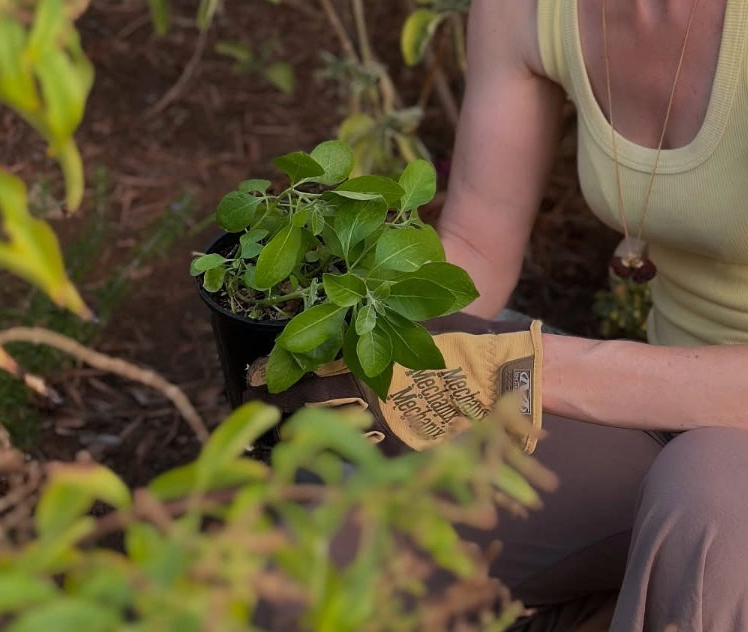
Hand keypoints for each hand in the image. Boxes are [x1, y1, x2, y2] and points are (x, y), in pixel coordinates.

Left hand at [247, 321, 542, 453]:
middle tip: (246, 401)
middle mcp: (369, 388)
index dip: (277, 367)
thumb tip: (355, 301)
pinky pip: (359, 446)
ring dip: (297, 425)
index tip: (249, 374)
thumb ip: (386, 314)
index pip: (311, 361)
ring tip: (272, 428)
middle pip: (311, 396)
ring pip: (329, 424)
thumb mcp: (422, 315)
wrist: (500, 378)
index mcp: (372, 351)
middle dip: (278, 399)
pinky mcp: (401, 444)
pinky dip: (336, 444)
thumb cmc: (465, 339)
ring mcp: (383, 420)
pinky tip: (320, 446)